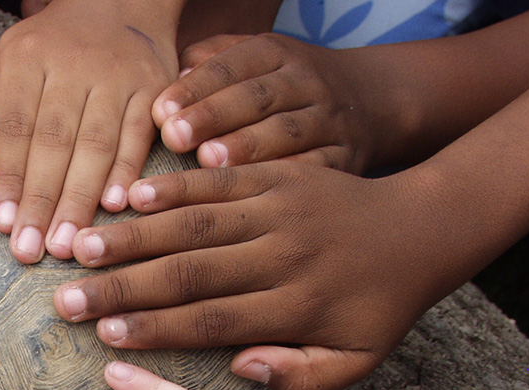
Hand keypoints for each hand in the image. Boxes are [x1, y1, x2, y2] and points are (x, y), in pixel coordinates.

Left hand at [0, 0, 178, 261]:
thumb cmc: (51, 46)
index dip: (9, 177)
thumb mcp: (7, 57)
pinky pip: (140, 135)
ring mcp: (118, 77)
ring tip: (66, 245)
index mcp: (30, 59)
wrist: (119, 2)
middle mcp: (74, 66)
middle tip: (29, 249)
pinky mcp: (155, 88)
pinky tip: (115, 208)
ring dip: (80, 200)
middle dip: (40, 200)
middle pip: (54, 142)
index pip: (16, 127)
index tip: (2, 222)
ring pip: (96, 145)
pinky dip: (128, 172)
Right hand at [55, 161, 467, 389]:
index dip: (158, 328)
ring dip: (133, 237)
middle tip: (67, 300)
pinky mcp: (276, 175)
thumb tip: (241, 368)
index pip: (214, 319)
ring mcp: (277, 210)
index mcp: (297, 307)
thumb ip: (301, 378)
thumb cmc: (376, 307)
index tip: (106, 336)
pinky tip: (130, 198)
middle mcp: (282, 256)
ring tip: (80, 249)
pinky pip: (218, 179)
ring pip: (195, 225)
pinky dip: (174, 188)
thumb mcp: (357, 361)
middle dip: (124, 287)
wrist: (420, 230)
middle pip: (191, 273)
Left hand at [153, 33, 376, 172]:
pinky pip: (318, 167)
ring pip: (288, 131)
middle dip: (215, 115)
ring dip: (248, 147)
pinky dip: (288, 178)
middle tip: (176, 137)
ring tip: (209, 162)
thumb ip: (210, 66)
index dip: (197, 87)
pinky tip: (257, 195)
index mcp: (276, 54)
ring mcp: (329, 118)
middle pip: (258, 96)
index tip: (160, 112)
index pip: (234, 65)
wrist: (368, 100)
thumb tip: (171, 79)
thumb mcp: (251, 63)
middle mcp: (306, 81)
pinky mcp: (346, 155)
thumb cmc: (279, 89)